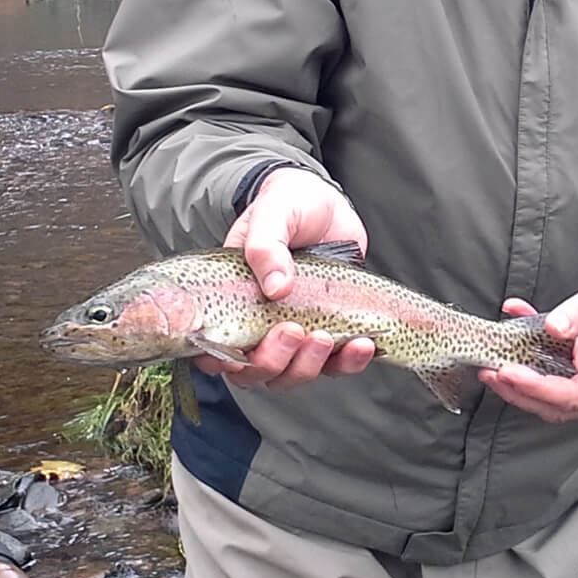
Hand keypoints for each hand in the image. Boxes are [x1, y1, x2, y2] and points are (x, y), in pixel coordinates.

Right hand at [208, 167, 374, 390]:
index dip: (224, 362)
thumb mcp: (271, 214)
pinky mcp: (329, 332)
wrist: (325, 203)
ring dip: (309, 365)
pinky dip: (349, 361)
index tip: (244, 352)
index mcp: (230, 302)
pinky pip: (335, 363)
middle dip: (274, 360)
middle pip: (256, 371)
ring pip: (293, 374)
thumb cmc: (286, 205)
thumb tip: (276, 287)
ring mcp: (294, 331)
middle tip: (294, 331)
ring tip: (326, 337)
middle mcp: (258, 325)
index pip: (215, 350)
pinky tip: (362, 345)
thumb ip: (266, 245)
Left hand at [478, 245, 577, 422]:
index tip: (509, 373)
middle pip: (562, 402)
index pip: (577, 395)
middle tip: (491, 372)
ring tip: (492, 362)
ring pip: (555, 388)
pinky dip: (533, 343)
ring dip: (523, 378)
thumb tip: (554, 327)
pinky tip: (516, 319)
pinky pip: (557, 358)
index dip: (539, 388)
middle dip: (523, 392)